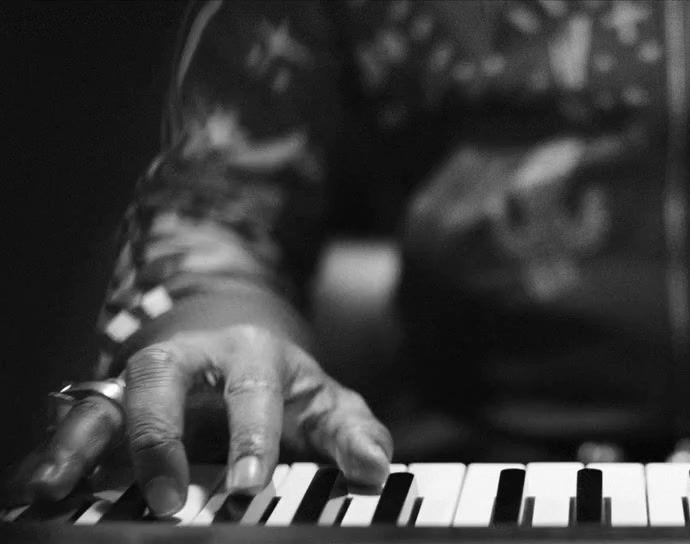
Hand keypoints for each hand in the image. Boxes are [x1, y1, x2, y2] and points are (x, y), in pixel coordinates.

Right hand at [7, 325, 391, 516]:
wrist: (247, 359)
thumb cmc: (290, 391)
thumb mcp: (331, 407)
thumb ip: (354, 437)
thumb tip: (375, 470)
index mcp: (253, 352)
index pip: (251, 386)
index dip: (251, 434)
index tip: (249, 483)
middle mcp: (191, 357)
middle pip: (162, 376)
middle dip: (160, 435)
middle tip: (169, 497)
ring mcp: (145, 379)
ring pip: (107, 396)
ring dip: (81, 443)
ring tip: (55, 488)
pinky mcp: (113, 404)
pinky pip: (78, 424)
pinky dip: (57, 454)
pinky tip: (39, 489)